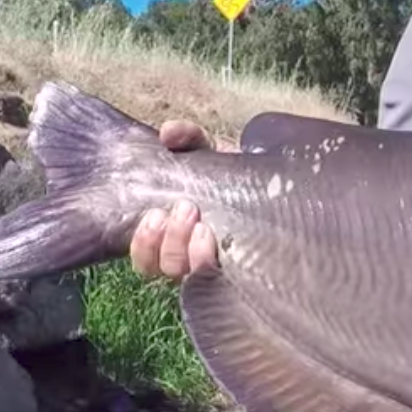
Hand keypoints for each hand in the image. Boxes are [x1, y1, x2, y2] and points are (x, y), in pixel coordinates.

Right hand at [129, 119, 221, 281]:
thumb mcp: (206, 150)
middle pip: (163, 267)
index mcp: (170, 231)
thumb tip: (169, 132)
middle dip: (171, 241)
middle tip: (186, 209)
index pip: (144, 257)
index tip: (155, 216)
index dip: (144, 244)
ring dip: (189, 252)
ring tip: (203, 227)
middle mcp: (188, 253)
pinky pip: (217, 279)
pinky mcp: (237, 266)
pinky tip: (219, 243)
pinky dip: (210, 261)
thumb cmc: (227, 170)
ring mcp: (212, 261)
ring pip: (187, 277)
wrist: (267, 179)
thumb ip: (187, 137)